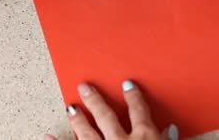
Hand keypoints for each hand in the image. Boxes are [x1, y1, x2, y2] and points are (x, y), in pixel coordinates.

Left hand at [44, 80, 177, 139]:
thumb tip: (170, 131)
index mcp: (145, 138)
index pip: (138, 110)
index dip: (133, 96)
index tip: (126, 85)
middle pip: (106, 115)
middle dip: (95, 100)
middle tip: (84, 87)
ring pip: (87, 133)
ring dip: (78, 119)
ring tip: (70, 108)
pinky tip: (48, 137)